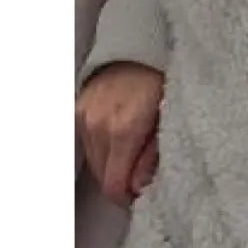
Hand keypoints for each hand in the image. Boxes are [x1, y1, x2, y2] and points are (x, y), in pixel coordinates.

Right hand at [75, 62, 164, 206]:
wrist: (140, 50)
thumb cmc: (162, 85)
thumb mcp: (170, 121)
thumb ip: (153, 157)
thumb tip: (138, 187)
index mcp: (124, 131)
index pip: (113, 185)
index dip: (127, 197)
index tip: (140, 194)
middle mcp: (98, 126)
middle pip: (102, 177)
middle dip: (121, 180)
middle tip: (142, 172)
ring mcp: (84, 117)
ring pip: (93, 162)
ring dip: (111, 164)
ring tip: (133, 152)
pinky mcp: (77, 110)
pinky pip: (87, 144)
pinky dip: (102, 149)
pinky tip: (119, 140)